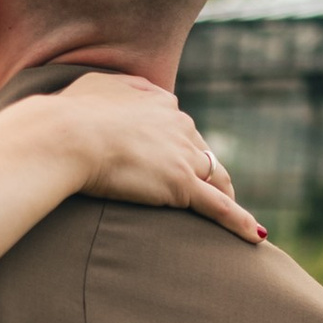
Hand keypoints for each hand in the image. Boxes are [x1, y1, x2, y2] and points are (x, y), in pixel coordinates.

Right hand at [53, 73, 265, 242]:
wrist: (67, 136)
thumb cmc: (68, 114)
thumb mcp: (93, 87)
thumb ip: (114, 89)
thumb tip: (117, 93)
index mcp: (159, 101)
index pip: (180, 126)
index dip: (180, 145)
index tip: (176, 157)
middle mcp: (178, 124)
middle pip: (201, 150)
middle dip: (204, 169)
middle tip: (204, 188)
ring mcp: (182, 154)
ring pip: (215, 176)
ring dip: (225, 193)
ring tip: (232, 212)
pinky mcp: (181, 184)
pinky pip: (219, 207)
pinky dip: (239, 221)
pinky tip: (255, 235)